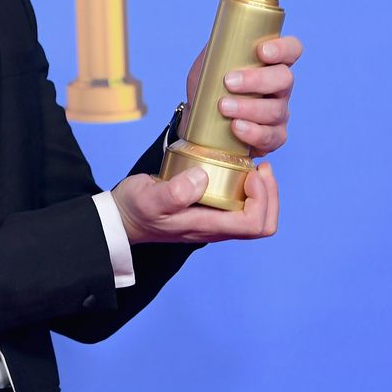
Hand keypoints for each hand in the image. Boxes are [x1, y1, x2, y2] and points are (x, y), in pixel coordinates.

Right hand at [111, 164, 277, 244]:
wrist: (121, 218)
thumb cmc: (135, 208)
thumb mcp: (149, 198)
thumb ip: (173, 192)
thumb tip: (202, 178)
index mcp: (208, 227)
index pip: (254, 224)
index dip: (263, 198)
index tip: (250, 172)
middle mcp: (216, 227)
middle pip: (262, 223)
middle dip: (270, 194)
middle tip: (261, 166)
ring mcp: (214, 220)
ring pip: (255, 215)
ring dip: (262, 190)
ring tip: (254, 165)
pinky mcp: (209, 210)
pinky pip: (240, 205)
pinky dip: (248, 187)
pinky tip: (237, 167)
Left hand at [184, 35, 301, 156]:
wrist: (197, 122)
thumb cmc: (208, 88)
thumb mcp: (208, 64)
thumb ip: (216, 47)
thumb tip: (221, 33)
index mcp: (270, 63)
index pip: (291, 50)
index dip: (283, 49)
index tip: (261, 51)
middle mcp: (280, 87)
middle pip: (285, 79)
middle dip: (257, 80)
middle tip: (229, 82)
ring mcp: (279, 113)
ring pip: (276, 110)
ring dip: (249, 108)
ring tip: (223, 107)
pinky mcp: (273, 137)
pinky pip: (271, 136)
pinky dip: (253, 132)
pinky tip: (236, 127)